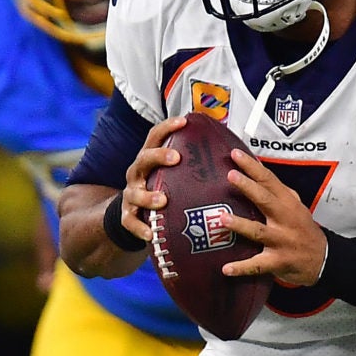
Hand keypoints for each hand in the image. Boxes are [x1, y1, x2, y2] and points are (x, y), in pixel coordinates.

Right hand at [120, 117, 186, 243]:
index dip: (167, 127)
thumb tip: (228, 152)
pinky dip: (139, 228)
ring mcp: (131, 194)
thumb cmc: (160, 187)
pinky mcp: (127, 215)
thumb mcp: (171, 172)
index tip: (184, 121)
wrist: (132, 212)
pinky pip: (130, 222)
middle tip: (176, 158)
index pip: (155, 136)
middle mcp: (138, 173)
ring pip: (135, 192)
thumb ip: (190, 163)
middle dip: (159, 156)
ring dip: (148, 196)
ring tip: (162, 200)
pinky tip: (150, 235)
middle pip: (144, 159)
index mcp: (150, 158)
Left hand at [217, 150, 325, 283]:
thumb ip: (279, 192)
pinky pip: (257, 265)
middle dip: (248, 187)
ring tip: (222, 218)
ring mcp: (281, 241)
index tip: (235, 154)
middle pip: (265, 200)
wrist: (323, 259)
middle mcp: (285, 219)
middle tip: (230, 175)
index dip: (252, 166)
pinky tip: (226, 269)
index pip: (269, 180)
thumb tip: (257, 172)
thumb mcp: (296, 206)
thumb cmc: (303, 229)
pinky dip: (242, 267)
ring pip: (258, 232)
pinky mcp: (278, 261)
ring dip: (241, 225)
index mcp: (288, 203)